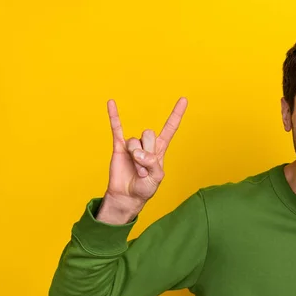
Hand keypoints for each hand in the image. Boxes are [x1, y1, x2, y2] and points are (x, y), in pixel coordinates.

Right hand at [96, 97, 187, 223]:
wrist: (127, 196)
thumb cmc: (145, 187)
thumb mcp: (156, 178)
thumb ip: (152, 164)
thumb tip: (138, 153)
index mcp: (159, 149)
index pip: (170, 128)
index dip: (176, 114)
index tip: (184, 99)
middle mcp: (146, 144)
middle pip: (149, 134)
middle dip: (147, 153)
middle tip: (144, 169)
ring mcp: (132, 145)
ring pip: (135, 141)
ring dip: (135, 158)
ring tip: (136, 170)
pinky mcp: (119, 147)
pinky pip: (116, 128)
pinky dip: (114, 116)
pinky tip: (112, 102)